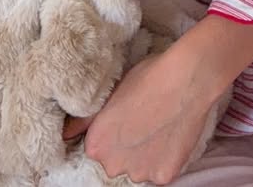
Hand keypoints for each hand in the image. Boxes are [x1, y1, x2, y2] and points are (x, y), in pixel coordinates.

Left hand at [62, 49, 214, 184]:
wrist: (187, 78)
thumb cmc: (149, 77)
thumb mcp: (112, 92)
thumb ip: (85, 120)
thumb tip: (65, 134)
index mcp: (96, 145)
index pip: (100, 148)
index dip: (116, 132)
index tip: (129, 118)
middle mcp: (112, 166)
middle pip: (118, 163)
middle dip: (129, 149)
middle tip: (146, 122)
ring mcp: (139, 173)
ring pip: (140, 169)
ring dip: (148, 156)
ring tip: (162, 127)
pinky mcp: (163, 177)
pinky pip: (161, 172)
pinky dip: (167, 159)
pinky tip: (173, 135)